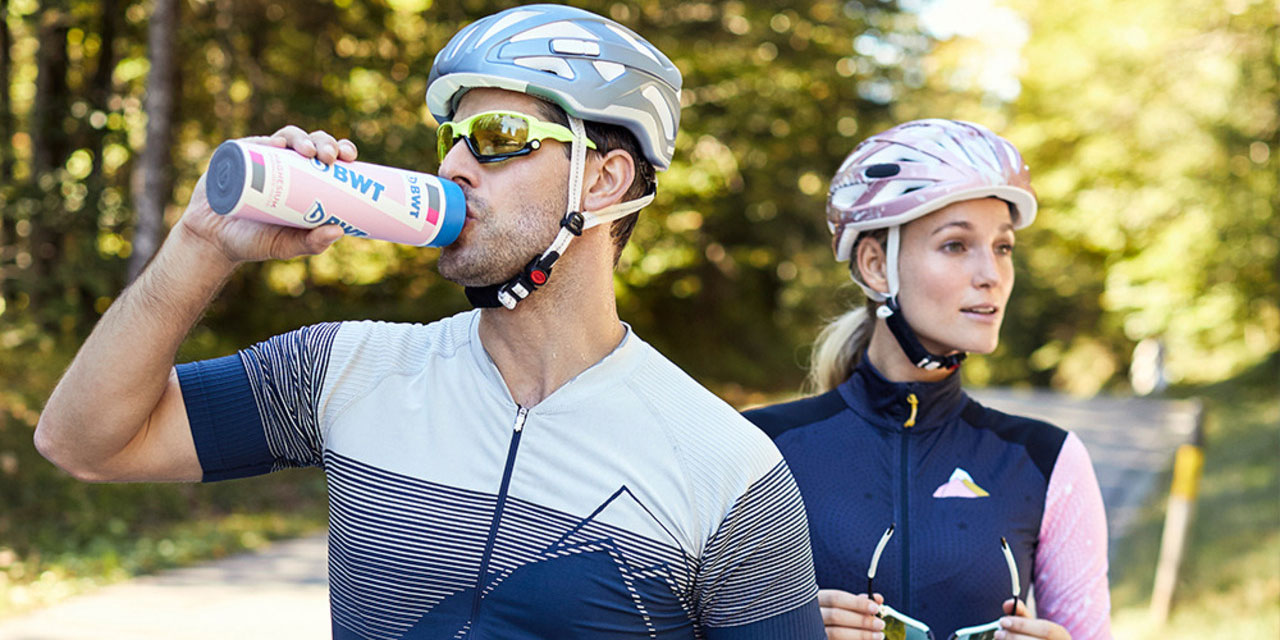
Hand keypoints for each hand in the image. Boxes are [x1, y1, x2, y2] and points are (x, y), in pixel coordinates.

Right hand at [174, 126, 359, 265]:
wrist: (211, 239)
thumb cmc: (254, 241)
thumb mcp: (286, 245)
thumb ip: (311, 243)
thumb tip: (339, 231)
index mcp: (305, 180)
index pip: (329, 158)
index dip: (341, 150)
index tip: (349, 157)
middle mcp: (285, 164)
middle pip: (311, 143)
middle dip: (324, 142)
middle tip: (328, 157)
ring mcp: (261, 157)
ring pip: (287, 138)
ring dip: (301, 138)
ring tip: (307, 152)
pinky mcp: (237, 157)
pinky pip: (252, 143)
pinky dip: (265, 141)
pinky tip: (277, 144)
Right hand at [818, 589, 886, 639]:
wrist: (812, 631)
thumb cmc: (833, 615)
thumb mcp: (843, 605)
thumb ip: (858, 601)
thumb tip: (878, 599)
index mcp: (817, 599)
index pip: (836, 598)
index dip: (857, 603)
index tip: (876, 608)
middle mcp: (811, 614)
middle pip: (836, 616)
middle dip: (861, 620)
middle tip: (880, 624)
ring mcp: (813, 630)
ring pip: (836, 633)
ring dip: (861, 635)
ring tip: (878, 635)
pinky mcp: (817, 639)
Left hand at [994, 598, 1070, 639]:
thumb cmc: (1036, 636)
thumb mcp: (1031, 624)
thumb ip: (1020, 612)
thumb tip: (1008, 603)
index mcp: (1061, 636)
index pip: (1045, 629)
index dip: (1023, 625)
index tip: (1003, 620)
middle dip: (1013, 637)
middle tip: (998, 633)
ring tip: (999, 638)